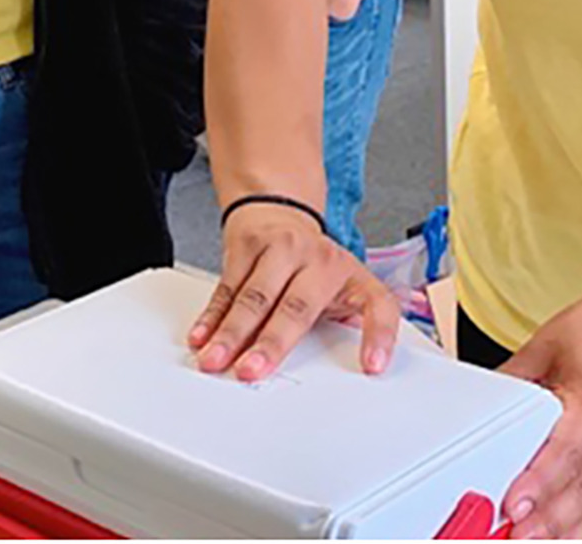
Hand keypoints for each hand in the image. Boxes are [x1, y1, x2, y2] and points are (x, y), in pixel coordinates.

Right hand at [185, 202, 398, 384]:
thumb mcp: (343, 287)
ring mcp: (282, 249)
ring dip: (231, 332)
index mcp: (350, 275)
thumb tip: (357, 370)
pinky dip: (211, 315)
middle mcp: (319, 260)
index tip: (372, 367)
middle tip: (252, 371)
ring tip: (215, 359)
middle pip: (296, 306)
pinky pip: (227, 286)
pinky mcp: (248, 246)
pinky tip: (202, 335)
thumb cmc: (314, 265)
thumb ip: (348, 324)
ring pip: (254, 296)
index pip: (377, 305)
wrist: (281, 211)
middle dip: (271, 341)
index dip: (379, 335)